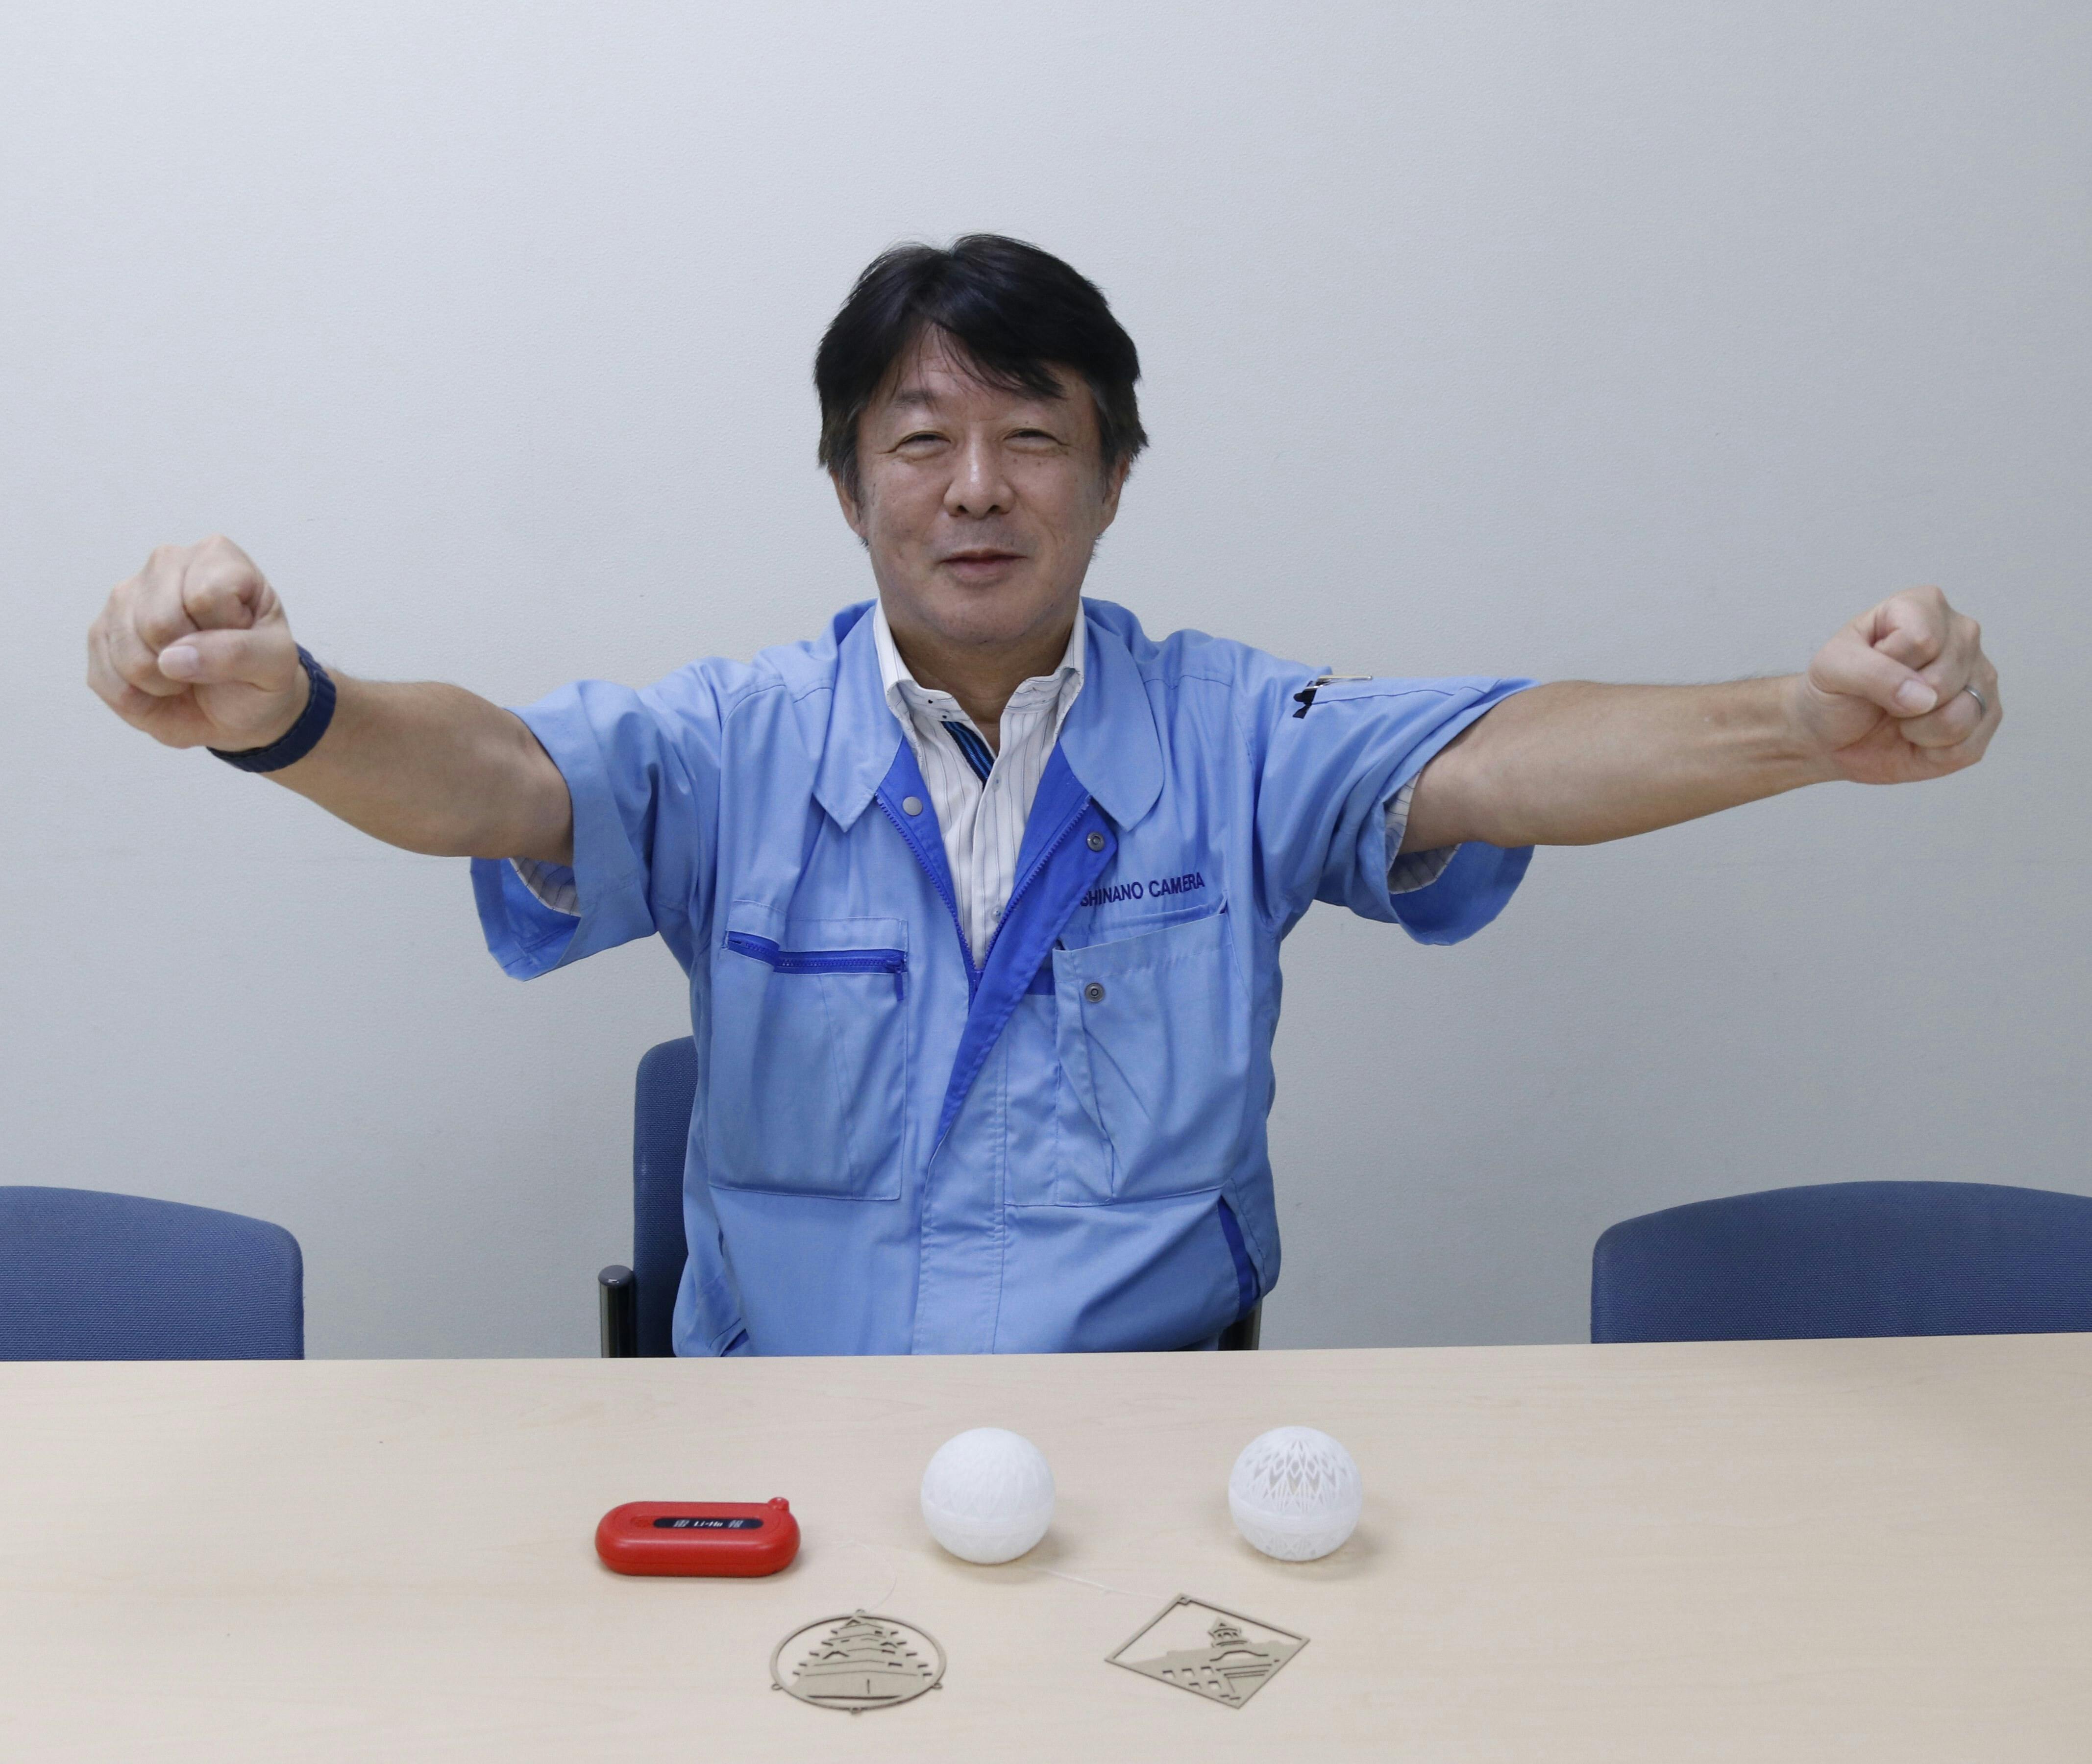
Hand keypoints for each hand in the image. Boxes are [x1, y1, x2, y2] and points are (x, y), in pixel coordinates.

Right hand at [87, 536, 308, 750]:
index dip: (226, 634)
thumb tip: (172, 657)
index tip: (242, 639)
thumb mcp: (276, 664)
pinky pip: (110, 680)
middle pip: (158, 622)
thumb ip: (238, 653)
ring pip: (130, 653)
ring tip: (188, 674)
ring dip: (166, 683)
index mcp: (216, 556)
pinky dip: (142, 699)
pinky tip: (162, 684)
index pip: (205, 597)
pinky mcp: (100, 634)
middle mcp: (164, 564)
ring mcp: (126, 596)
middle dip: (191, 661)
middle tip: (211, 663)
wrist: (241, 709)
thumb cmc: (261, 674)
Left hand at [1789, 586, 1999, 784]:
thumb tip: (1925, 697)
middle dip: (1900, 701)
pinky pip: (1966, 746)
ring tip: (1901, 716)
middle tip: (1883, 698)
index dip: (1887, 665)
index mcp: (1923, 606)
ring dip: (1917, 729)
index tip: (1868, 667)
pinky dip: (1930, 751)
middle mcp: (1962, 634)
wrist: (1833, 736)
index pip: (1922, 639)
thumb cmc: (1835, 692)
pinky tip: (1917, 735)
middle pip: (1943, 679)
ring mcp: (1980, 675)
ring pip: (1961, 714)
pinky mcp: (1987, 716)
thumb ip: (1872, 672)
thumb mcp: (1831, 670)